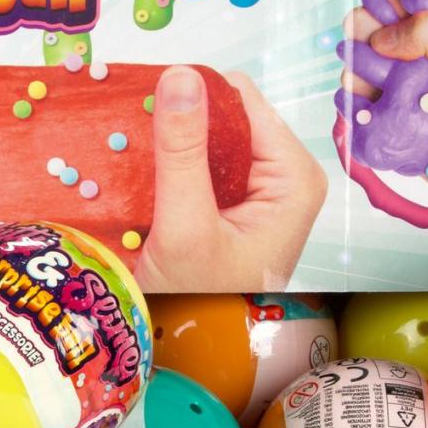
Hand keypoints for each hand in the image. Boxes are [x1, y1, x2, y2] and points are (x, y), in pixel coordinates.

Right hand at [134, 65, 326, 292]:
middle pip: (225, 114)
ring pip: (208, 136)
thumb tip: (179, 75)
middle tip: (132, 143)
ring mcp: (260, 188)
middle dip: (179, 120)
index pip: (240, 99)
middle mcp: (285, 175)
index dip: (191, 96)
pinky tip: (142, 176)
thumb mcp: (186, 227)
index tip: (142, 109)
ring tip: (133, 160)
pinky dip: (170, 163)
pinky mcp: (234, 201)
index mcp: (294, 177)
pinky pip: (201, 161)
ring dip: (169, 142)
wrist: (194, 352)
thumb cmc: (199, 303)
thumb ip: (183, 152)